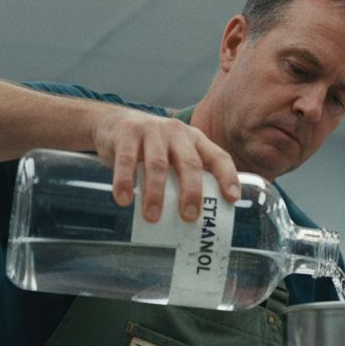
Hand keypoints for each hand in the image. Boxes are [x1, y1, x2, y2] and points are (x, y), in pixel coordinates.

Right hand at [90, 108, 238, 223]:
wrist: (113, 121)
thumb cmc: (151, 148)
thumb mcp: (173, 154)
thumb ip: (184, 177)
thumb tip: (195, 224)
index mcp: (195, 140)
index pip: (218, 157)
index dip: (227, 177)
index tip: (231, 200)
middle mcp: (177, 132)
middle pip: (189, 163)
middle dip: (191, 192)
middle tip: (189, 217)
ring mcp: (152, 130)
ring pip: (158, 164)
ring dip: (156, 193)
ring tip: (153, 217)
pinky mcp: (126, 133)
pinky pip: (126, 159)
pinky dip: (125, 181)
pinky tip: (124, 200)